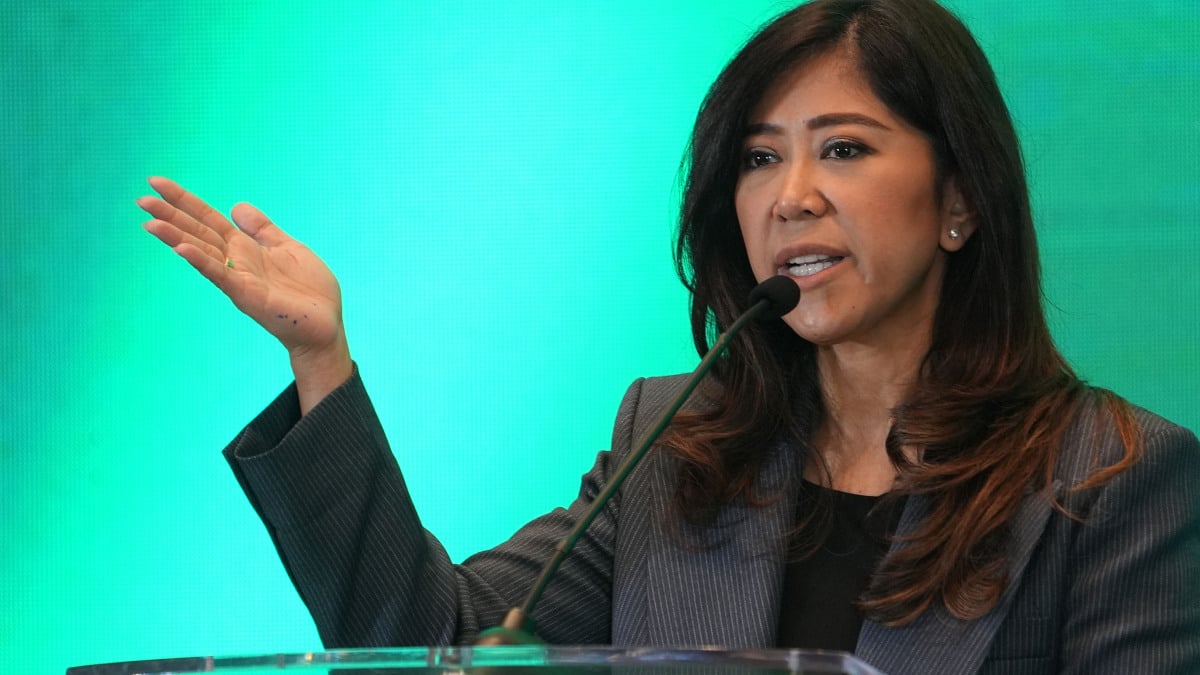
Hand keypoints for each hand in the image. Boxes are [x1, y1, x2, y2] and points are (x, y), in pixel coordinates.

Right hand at [139, 177, 351, 409]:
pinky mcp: (248, 295)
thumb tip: (236, 206)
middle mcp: (236, 262)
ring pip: (202, 252)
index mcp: (245, 247)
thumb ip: (262, 229)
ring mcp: (239, 279)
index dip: (185, 200)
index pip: (208, 218)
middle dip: (170, 216)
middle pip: (197, 232)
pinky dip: (202, 262)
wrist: (326, 326)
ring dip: (175, 237)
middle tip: (141, 199)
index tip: (156, 182)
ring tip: (149, 222)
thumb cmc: (309, 291)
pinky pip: (221, 275)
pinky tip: (181, 249)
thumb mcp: (287, 247)